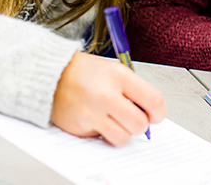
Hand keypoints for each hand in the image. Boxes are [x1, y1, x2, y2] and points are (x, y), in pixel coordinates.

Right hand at [50, 52, 165, 145]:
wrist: (51, 75)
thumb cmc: (84, 72)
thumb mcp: (114, 70)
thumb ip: (133, 89)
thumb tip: (150, 112)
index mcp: (119, 76)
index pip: (153, 100)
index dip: (158, 112)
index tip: (156, 115)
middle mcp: (106, 94)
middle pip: (140, 124)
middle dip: (140, 124)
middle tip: (134, 118)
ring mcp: (92, 112)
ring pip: (123, 137)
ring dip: (123, 132)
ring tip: (115, 120)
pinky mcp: (80, 126)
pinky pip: (103, 139)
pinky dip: (105, 134)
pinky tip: (99, 121)